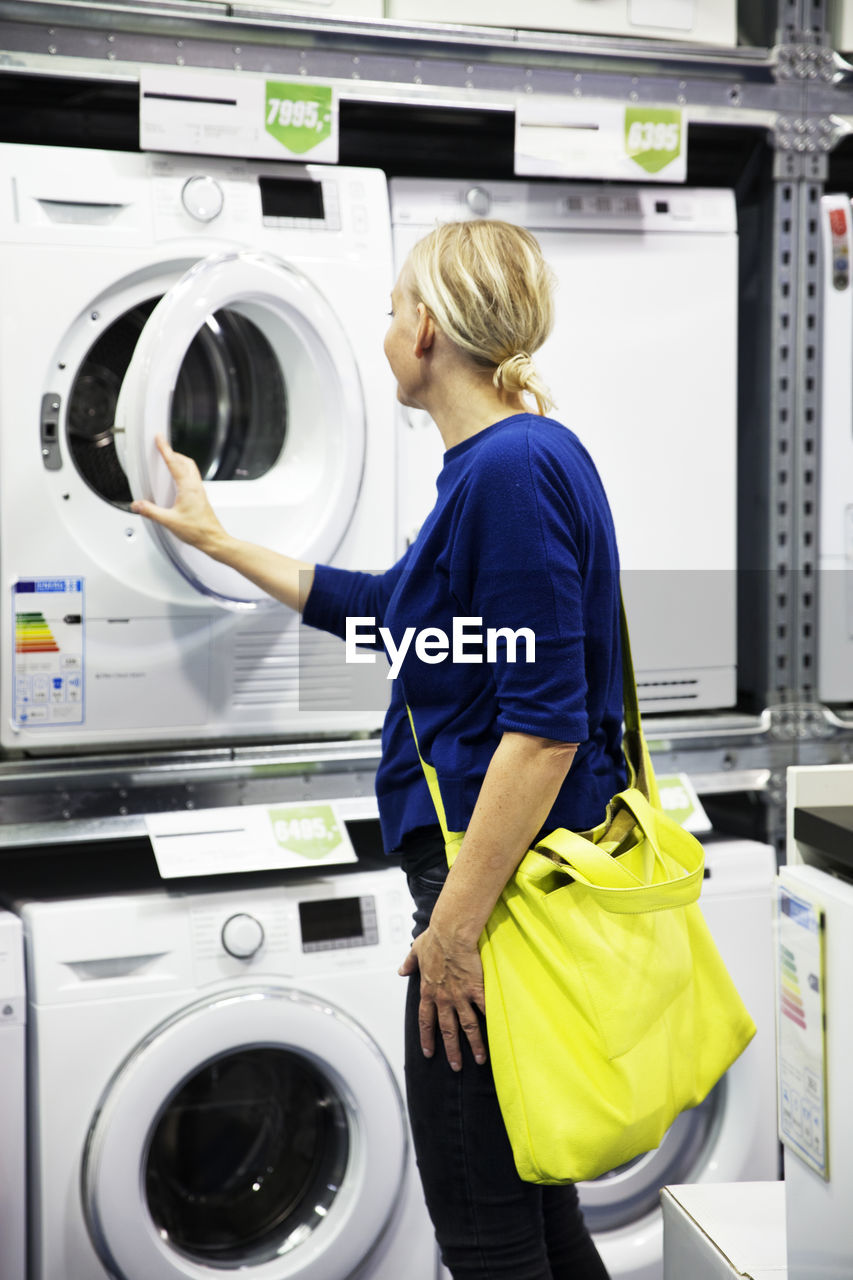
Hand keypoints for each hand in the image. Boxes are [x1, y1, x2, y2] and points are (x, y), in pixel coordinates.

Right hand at [130, 434, 225, 553]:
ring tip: (169, 460)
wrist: (213, 540)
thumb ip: (151, 512)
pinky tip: (178, 481)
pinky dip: (183, 473)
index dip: (165, 449)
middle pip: (185, 462)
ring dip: (180, 462)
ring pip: (190, 469)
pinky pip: (192, 478)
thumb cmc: (198, 531)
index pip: (174, 463)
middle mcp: (195, 487)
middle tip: (163, 448)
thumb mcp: (169, 521)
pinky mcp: (201, 497)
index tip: (160, 439)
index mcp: (188, 488)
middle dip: (173, 453)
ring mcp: (200, 491)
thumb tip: (137, 505)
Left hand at [399, 924, 486, 1070]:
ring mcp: (460, 996)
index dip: (427, 1037)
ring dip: (473, 1044)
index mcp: (428, 991)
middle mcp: (443, 998)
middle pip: (447, 1030)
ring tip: (480, 1059)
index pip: (425, 1021)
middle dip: (451, 1050)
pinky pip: (484, 1009)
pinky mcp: (476, 989)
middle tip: (455, 1066)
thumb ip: (409, 963)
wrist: (450, 933)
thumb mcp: (416, 951)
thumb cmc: (435, 938)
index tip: (429, 1052)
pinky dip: (490, 1022)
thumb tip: (401, 970)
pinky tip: (497, 1034)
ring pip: (467, 1026)